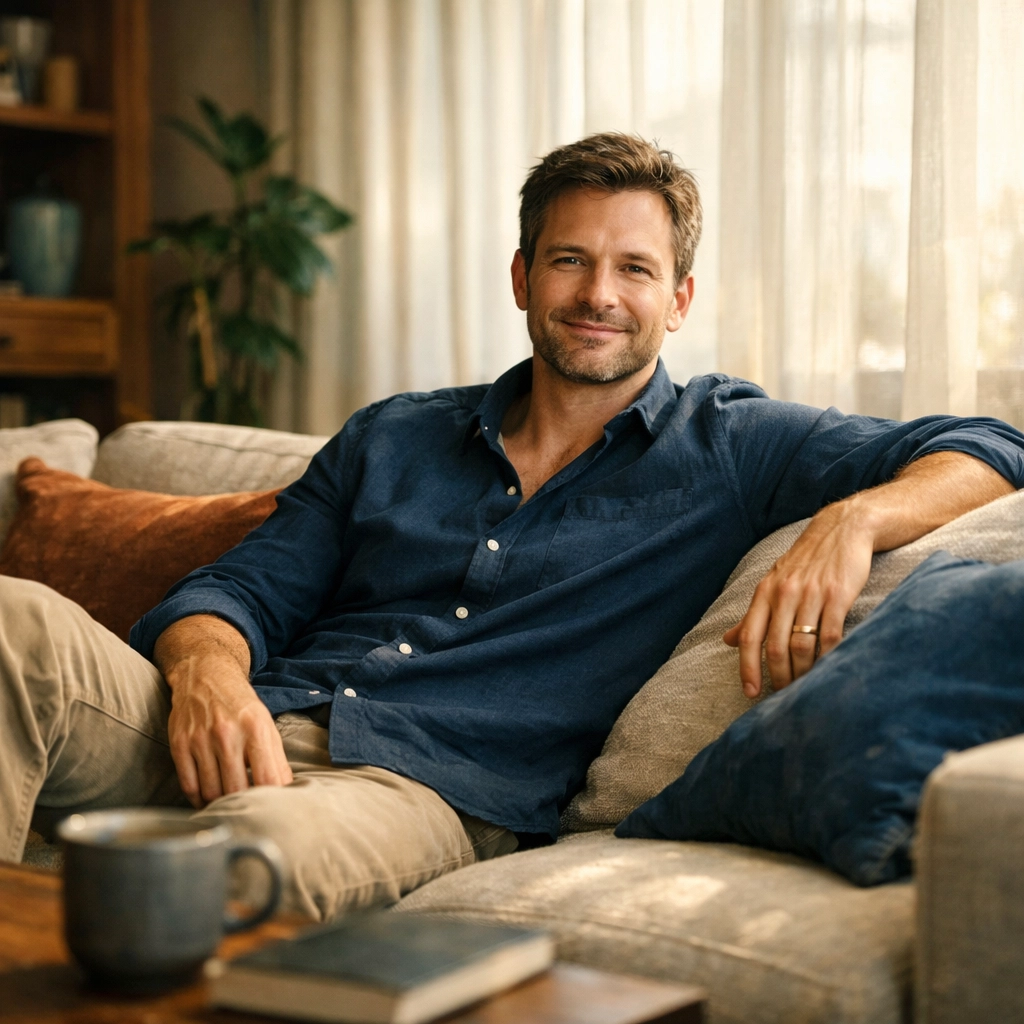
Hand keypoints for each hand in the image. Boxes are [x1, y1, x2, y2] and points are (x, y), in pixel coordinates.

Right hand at [155, 616, 292, 807]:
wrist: (205, 675)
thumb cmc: (240, 705)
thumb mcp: (266, 724)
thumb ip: (276, 757)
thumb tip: (285, 789)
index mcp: (255, 728)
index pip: (268, 778)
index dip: (272, 800)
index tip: (273, 808)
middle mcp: (227, 734)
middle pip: (237, 790)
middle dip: (245, 805)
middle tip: (249, 810)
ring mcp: (200, 740)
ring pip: (211, 792)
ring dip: (221, 804)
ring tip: (229, 804)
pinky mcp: (179, 744)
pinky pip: (189, 786)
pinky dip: (199, 799)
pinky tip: (208, 798)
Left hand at [723, 500, 873, 696]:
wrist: (843, 529)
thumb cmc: (806, 562)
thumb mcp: (772, 583)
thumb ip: (751, 614)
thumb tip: (726, 640)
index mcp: (765, 593)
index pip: (749, 636)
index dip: (747, 668)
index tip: (751, 693)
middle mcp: (784, 594)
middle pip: (775, 647)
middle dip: (779, 677)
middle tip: (785, 696)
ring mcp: (812, 594)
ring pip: (802, 645)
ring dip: (803, 673)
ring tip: (806, 688)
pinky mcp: (838, 595)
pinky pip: (831, 636)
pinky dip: (829, 658)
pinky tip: (829, 670)